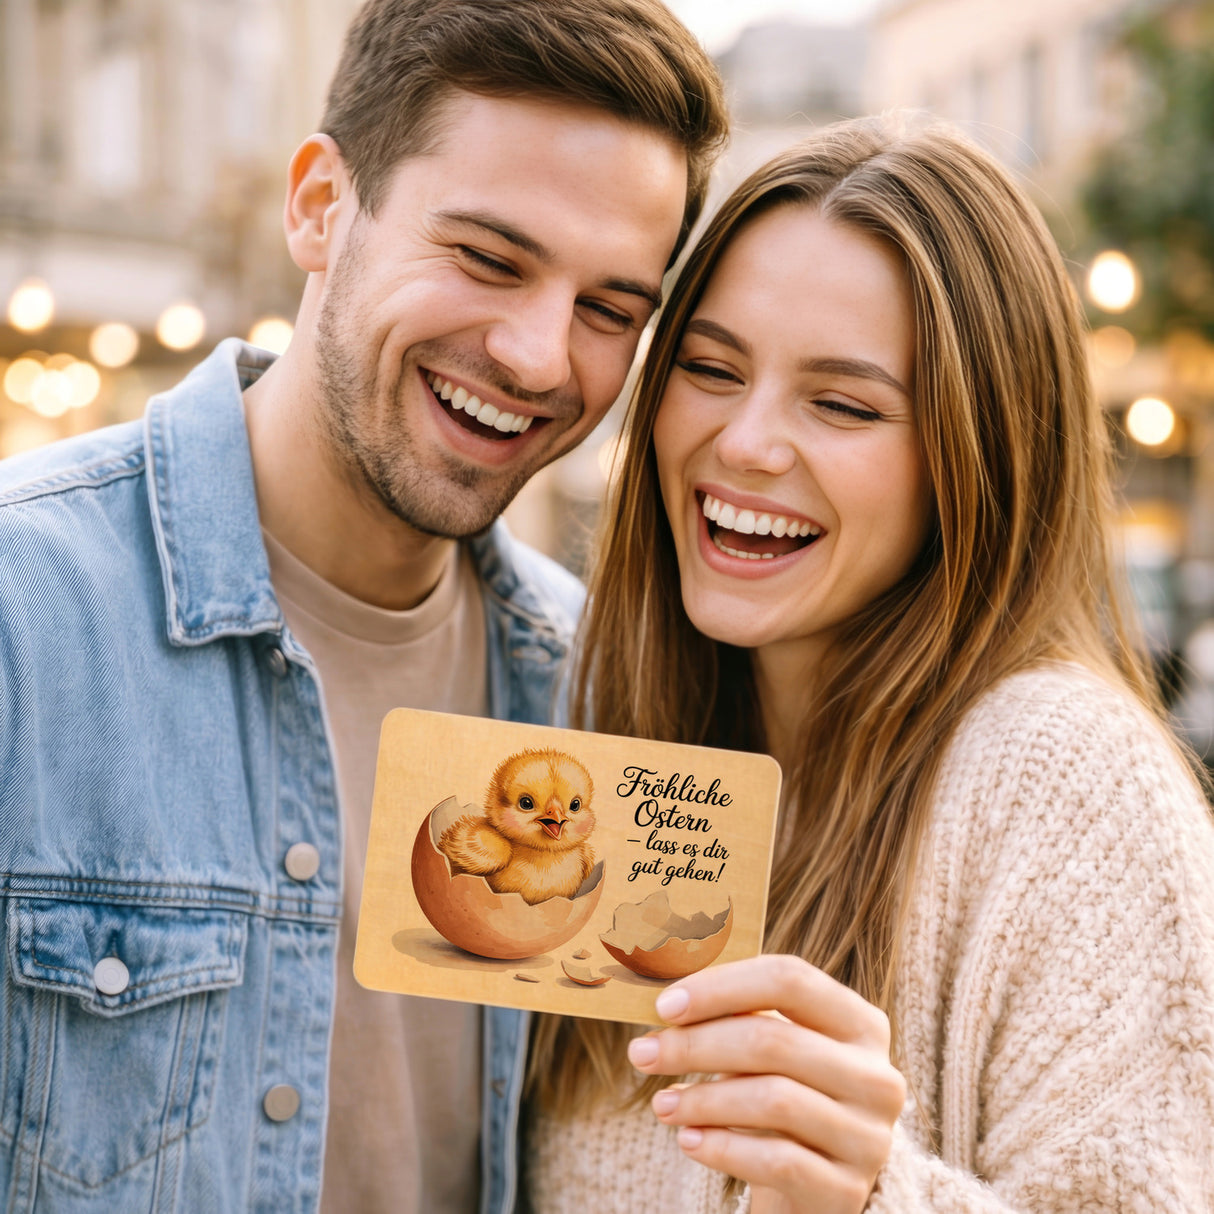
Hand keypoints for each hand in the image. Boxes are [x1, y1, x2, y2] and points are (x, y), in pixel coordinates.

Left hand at [626, 954, 905, 1213]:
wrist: (815, 1185)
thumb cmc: (781, 1097)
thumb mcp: (773, 1051)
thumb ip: (737, 1018)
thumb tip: (666, 999)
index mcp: (860, 1022)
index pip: (790, 979)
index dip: (721, 986)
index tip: (665, 1004)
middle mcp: (876, 1075)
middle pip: (774, 1039)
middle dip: (697, 1044)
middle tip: (643, 1053)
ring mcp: (868, 1136)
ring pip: (774, 1100)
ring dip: (703, 1099)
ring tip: (661, 1103)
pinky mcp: (846, 1189)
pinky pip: (777, 1161)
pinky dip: (723, 1148)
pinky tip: (688, 1140)